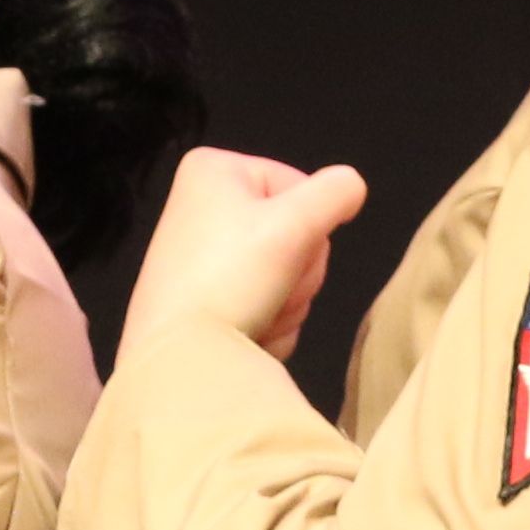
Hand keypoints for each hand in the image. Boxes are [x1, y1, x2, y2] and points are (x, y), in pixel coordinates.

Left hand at [116, 148, 370, 363]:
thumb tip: (351, 185)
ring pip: (282, 274)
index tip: (287, 252)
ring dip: (285, 303)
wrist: (178, 358)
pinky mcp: (201, 299)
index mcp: (213, 171)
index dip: (309, 225)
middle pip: (292, 232)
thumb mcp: (293, 226)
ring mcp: (199, 256)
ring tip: (258, 315)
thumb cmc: (232, 279)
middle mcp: (201, 206)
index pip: (300, 187)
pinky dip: (265, 322)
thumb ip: (334, 194)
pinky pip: (260, 302)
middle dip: (296, 273)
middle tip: (273, 290)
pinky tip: (248, 334)